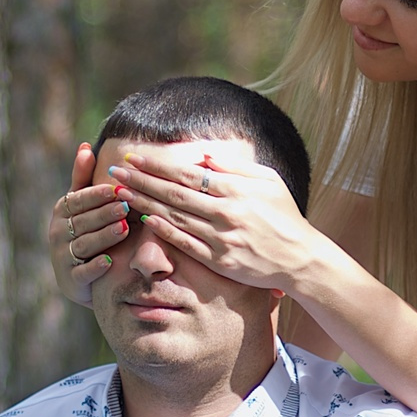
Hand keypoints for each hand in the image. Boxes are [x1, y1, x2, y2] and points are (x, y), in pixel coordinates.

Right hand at [48, 144, 129, 304]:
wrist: (82, 276)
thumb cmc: (86, 230)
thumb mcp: (83, 204)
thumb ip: (83, 177)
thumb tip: (85, 145)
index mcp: (63, 211)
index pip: (78, 200)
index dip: (95, 195)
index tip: (115, 188)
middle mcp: (59, 233)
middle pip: (83, 221)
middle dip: (104, 214)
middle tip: (125, 206)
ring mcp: (63, 257)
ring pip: (85, 244)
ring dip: (104, 236)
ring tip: (124, 228)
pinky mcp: (71, 280)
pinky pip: (83, 273)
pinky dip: (95, 267)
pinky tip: (110, 261)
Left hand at [108, 149, 327, 292]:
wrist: (299, 258)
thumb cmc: (283, 215)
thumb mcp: (268, 181)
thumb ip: (234, 166)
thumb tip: (202, 156)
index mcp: (236, 189)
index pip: (187, 173)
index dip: (157, 165)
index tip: (135, 157)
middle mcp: (226, 212)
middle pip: (174, 193)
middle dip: (142, 180)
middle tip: (116, 171)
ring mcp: (221, 238)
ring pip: (174, 217)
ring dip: (144, 202)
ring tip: (122, 192)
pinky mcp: (219, 260)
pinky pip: (184, 243)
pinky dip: (162, 230)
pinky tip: (144, 219)